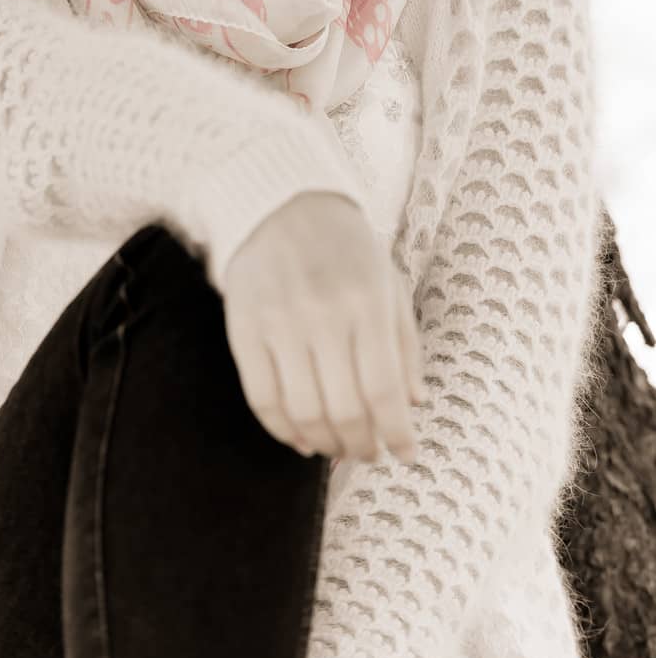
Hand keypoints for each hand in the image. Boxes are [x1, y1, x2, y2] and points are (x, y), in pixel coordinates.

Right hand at [222, 190, 426, 463]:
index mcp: (366, 302)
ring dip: (324, 444)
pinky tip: (299, 437)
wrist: (280, 204)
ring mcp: (279, 323)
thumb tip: (414, 406)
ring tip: (336, 447)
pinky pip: (261, 399)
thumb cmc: (345, 249)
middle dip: (362, 445)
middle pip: (345, 409)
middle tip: (368, 453)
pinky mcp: (243, 329)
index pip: (384, 389)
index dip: (396, 433)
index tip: (405, 454)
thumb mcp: (389, 285)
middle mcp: (322, 315)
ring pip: (303, 412)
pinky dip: (282, 430)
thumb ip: (404, 346)